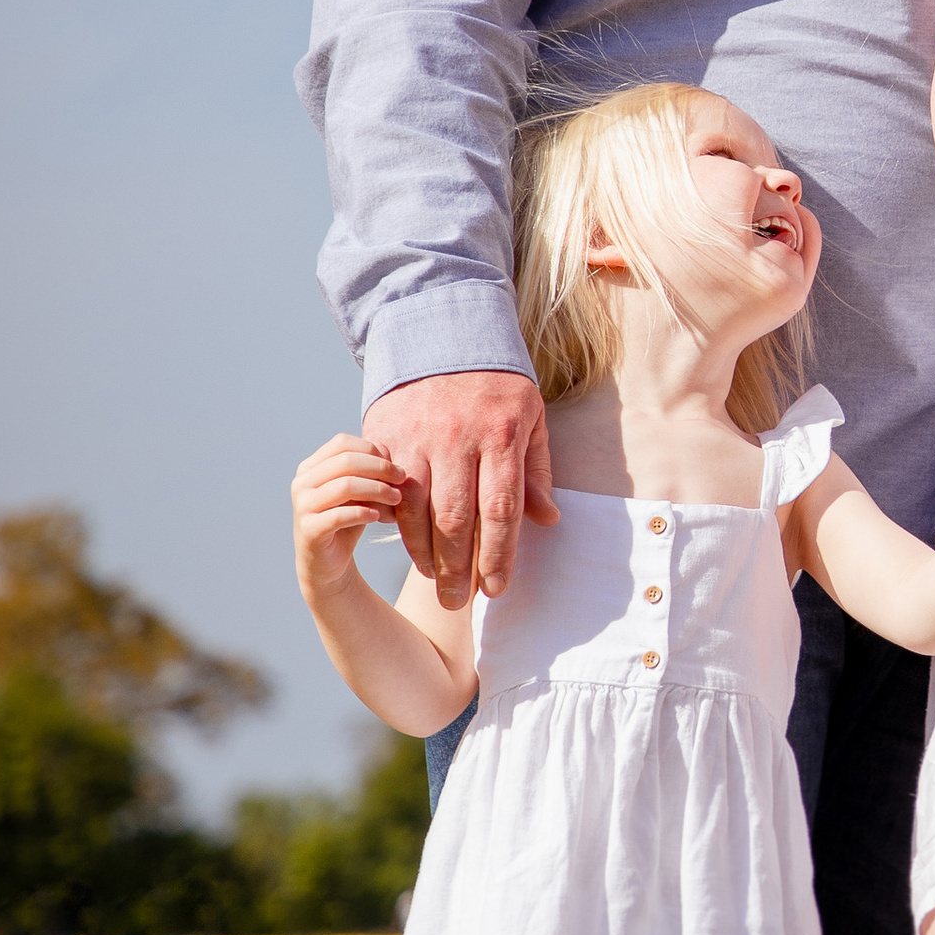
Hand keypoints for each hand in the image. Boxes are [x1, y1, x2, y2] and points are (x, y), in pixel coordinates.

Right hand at [291, 435, 404, 602]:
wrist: (329, 563)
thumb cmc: (347, 521)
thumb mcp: (359, 491)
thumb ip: (368, 471)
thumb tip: (388, 452)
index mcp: (311, 467)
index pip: (342, 443)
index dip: (372, 449)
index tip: (396, 465)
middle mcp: (301, 482)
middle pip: (346, 461)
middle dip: (380, 468)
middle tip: (403, 479)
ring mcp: (302, 506)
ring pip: (345, 485)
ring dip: (378, 490)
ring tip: (397, 499)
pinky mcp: (308, 529)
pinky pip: (340, 515)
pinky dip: (364, 513)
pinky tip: (377, 516)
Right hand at [362, 370, 555, 607]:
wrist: (441, 329)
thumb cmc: (497, 383)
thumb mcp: (531, 416)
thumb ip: (536, 471)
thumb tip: (548, 520)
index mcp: (502, 434)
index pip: (502, 509)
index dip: (500, 556)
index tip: (498, 590)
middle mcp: (458, 438)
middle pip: (459, 519)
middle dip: (461, 569)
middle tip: (462, 604)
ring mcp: (419, 437)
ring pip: (419, 512)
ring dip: (428, 556)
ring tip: (439, 584)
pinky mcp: (387, 435)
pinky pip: (392, 493)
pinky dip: (402, 529)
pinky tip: (414, 552)